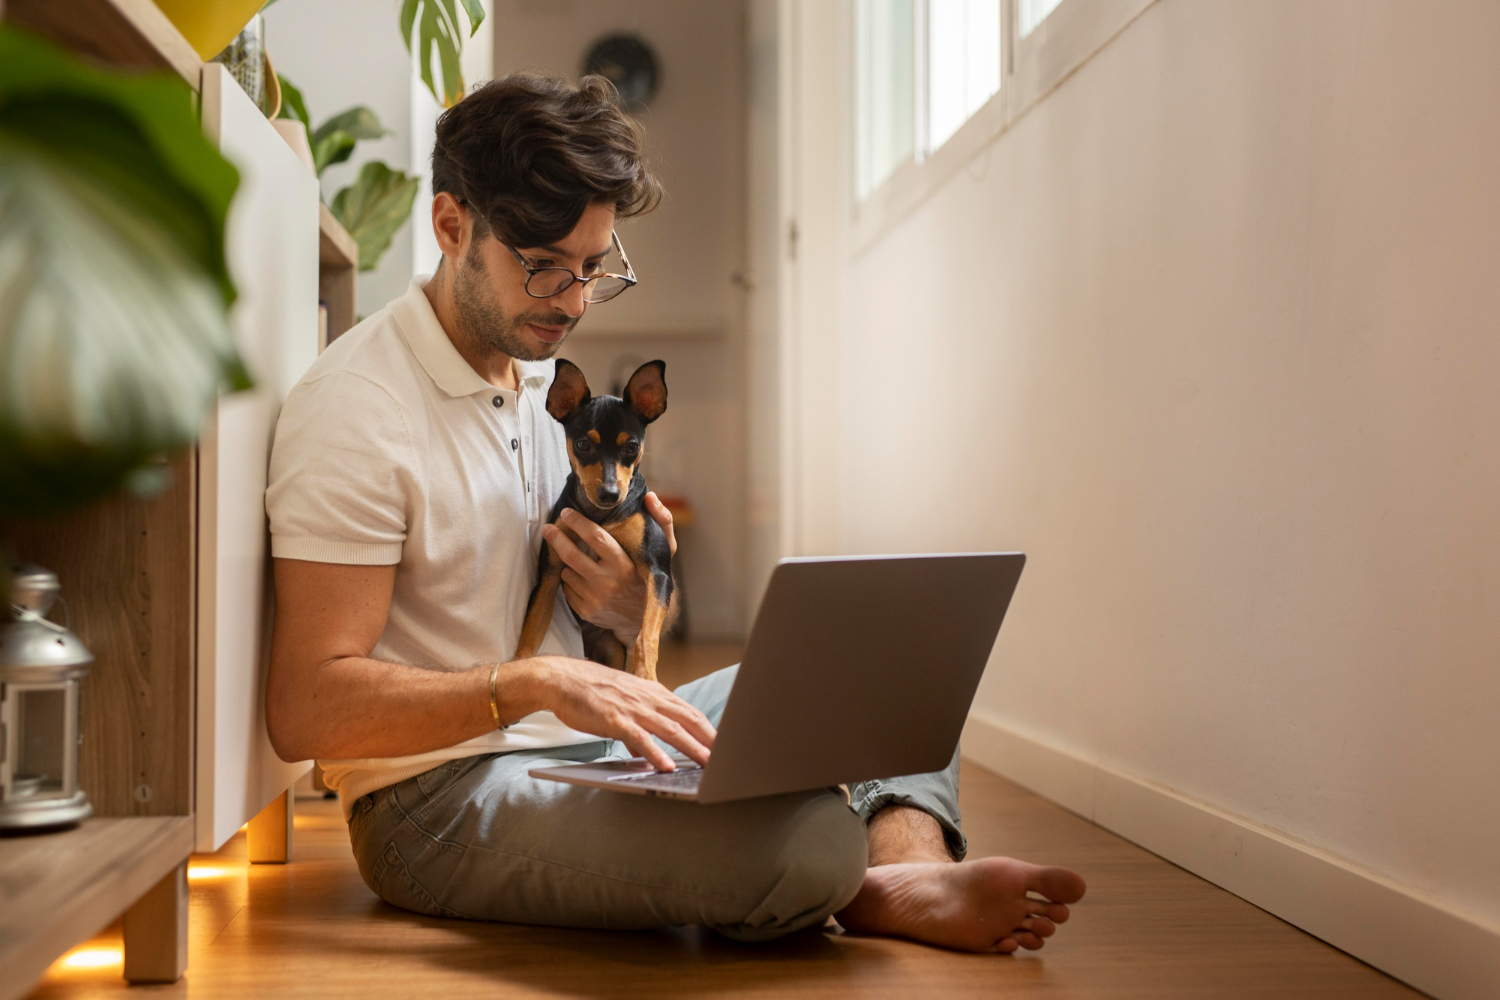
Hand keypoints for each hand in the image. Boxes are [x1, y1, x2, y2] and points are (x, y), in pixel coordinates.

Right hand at [525, 657, 713, 769]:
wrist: (561, 679)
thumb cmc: (593, 692)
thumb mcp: (625, 702)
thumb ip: (642, 724)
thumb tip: (651, 751)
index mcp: (654, 693)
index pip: (690, 712)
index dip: (710, 729)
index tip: (726, 745)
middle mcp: (649, 699)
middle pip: (688, 719)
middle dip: (711, 740)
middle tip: (729, 758)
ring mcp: (633, 708)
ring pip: (671, 729)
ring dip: (692, 748)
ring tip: (709, 765)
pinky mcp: (614, 719)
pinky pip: (640, 738)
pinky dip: (655, 753)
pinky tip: (667, 766)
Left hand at [543, 493, 676, 641]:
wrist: (645, 618)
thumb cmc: (651, 578)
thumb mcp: (666, 551)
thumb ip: (661, 521)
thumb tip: (649, 496)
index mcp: (624, 565)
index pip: (595, 537)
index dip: (578, 522)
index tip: (567, 512)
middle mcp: (608, 583)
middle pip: (572, 555)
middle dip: (556, 538)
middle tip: (548, 528)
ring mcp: (595, 599)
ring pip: (568, 572)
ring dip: (568, 563)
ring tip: (579, 560)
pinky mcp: (586, 611)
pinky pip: (567, 589)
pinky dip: (571, 580)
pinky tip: (582, 578)